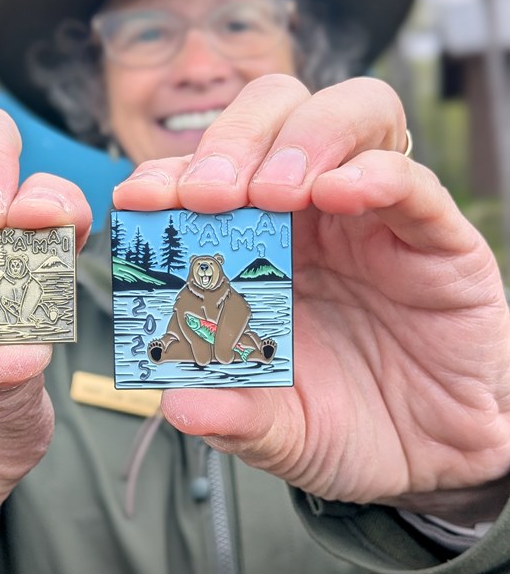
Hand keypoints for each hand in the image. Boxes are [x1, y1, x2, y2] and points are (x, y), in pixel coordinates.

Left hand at [113, 75, 509, 521]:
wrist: (430, 459)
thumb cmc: (347, 425)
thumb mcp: (279, 431)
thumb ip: (233, 415)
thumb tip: (178, 406)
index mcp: (258, 245)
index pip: (210, 172)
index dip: (170, 172)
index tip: (138, 199)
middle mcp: (314, 216)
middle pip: (275, 114)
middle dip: (232, 140)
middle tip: (206, 194)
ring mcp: (375, 218)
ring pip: (350, 116)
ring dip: (301, 140)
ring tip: (272, 194)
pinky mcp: (436, 238)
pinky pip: (412, 180)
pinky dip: (375, 174)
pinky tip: (340, 194)